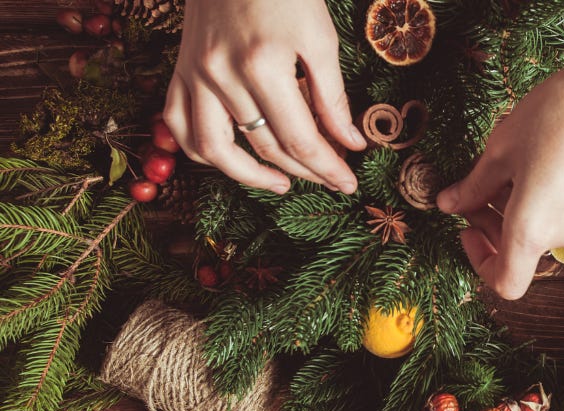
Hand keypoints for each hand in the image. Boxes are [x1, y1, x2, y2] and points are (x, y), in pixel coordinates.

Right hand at [164, 0, 365, 194]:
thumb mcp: (320, 38)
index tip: (348, 184)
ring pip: (216, 148)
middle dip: (303, 171)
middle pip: (265, 146)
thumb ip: (332, 97)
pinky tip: (232, 161)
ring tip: (281, 184)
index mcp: (263, 67)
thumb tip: (350, 143)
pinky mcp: (181, 69)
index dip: (327, 168)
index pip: (299, 139)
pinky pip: (180, 124)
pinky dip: (203, 151)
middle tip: (329, 179)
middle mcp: (223, 76)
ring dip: (249, 176)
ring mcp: (196, 74)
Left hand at [437, 61, 563, 299]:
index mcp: (531, 231)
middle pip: (517, 253)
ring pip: (535, 232)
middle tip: (470, 189)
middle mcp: (560, 235)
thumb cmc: (555, 118)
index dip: (479, 262)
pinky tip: (525, 160)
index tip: (466, 227)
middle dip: (488, 226)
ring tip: (496, 167)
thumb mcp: (499, 151)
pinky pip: (554, 214)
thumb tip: (449, 204)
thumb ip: (473, 187)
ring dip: (509, 210)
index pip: (505, 283)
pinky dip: (532, 200)